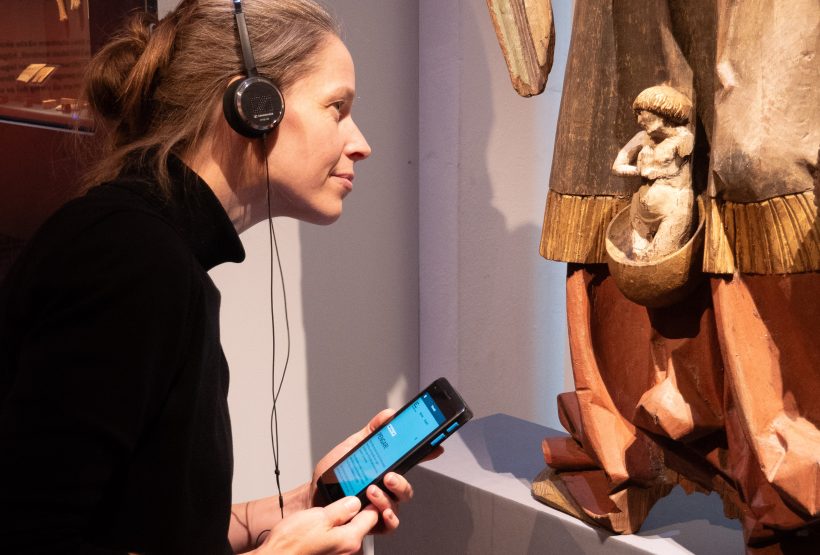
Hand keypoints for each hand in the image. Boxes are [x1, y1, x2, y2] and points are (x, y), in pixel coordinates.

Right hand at [256, 496, 376, 553]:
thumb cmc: (291, 544)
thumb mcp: (318, 517)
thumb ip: (341, 509)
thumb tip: (355, 502)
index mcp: (349, 539)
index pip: (372, 516)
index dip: (371, 500)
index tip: (367, 489)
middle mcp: (348, 550)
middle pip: (362, 523)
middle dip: (358, 507)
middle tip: (349, 494)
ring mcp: (338, 553)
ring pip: (349, 529)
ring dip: (345, 516)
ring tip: (333, 505)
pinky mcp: (328, 553)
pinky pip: (338, 536)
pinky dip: (335, 525)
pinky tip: (324, 518)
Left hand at [310, 410, 443, 532]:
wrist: (313, 496)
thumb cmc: (332, 474)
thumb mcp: (352, 447)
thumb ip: (371, 432)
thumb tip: (388, 415)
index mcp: (385, 468)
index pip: (409, 461)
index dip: (426, 455)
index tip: (436, 447)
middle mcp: (385, 489)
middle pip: (406, 488)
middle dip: (402, 482)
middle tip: (389, 476)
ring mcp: (380, 506)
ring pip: (398, 505)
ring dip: (387, 498)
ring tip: (372, 490)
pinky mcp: (372, 523)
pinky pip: (389, 524)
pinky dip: (386, 518)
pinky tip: (375, 510)